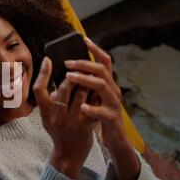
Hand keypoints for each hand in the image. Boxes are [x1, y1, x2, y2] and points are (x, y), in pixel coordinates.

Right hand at [33, 56, 96, 179]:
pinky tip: (98, 91)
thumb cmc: (58, 133)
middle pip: (64, 87)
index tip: (48, 59)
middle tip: (79, 66)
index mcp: (45, 112)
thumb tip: (57, 82)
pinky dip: (96, 95)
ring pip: (82, 93)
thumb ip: (49, 102)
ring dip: (88, 82)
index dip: (43, 73)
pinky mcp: (86, 125)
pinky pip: (93, 104)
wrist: (68, 155)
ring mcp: (72, 121)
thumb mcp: (47, 118)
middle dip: (74, 74)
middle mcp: (56, 116)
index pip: (38, 89)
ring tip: (91, 76)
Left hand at [64, 37, 139, 179]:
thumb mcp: (92, 99)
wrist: (114, 140)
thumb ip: (83, 88)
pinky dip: (92, 109)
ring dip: (85, 80)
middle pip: (101, 69)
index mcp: (107, 84)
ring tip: (69, 77)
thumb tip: (64, 76)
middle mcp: (112, 90)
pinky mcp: (111, 118)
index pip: (104, 61)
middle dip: (83, 63)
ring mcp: (113, 104)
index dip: (95, 49)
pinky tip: (82, 108)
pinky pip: (102, 112)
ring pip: (102, 86)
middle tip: (67, 62)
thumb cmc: (99, 118)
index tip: (83, 39)